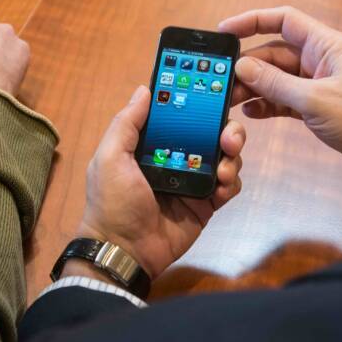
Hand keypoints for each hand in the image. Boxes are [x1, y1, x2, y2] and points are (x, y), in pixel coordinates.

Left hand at [77, 86, 245, 278]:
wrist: (125, 251)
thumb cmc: (112, 202)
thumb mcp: (110, 158)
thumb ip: (126, 123)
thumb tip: (145, 90)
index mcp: (153, 143)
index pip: (182, 115)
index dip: (200, 102)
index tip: (218, 90)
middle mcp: (177, 157)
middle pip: (211, 132)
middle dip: (226, 128)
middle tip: (227, 136)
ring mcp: (194, 181)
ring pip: (225, 156)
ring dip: (231, 156)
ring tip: (223, 167)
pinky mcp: (206, 204)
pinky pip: (228, 186)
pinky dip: (230, 182)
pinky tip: (221, 186)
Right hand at [219, 6, 341, 201]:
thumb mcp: (314, 100)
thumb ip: (276, 83)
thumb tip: (243, 67)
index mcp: (327, 45)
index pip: (283, 20)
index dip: (252, 21)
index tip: (225, 31)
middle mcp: (322, 60)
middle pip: (275, 53)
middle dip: (249, 66)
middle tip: (223, 82)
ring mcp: (320, 84)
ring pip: (278, 79)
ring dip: (255, 88)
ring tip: (231, 101)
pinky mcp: (319, 108)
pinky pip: (286, 100)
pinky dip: (269, 105)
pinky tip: (251, 114)